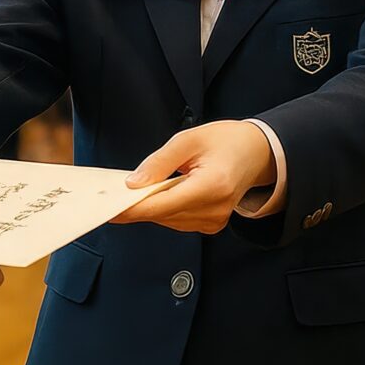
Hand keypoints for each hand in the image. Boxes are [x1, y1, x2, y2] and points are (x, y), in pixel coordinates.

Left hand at [112, 121, 277, 233]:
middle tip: (107, 196)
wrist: (257, 152)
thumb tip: (133, 183)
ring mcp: (214, 221)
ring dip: (148, 207)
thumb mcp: (189, 139)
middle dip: (134, 205)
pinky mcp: (211, 225)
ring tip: (131, 192)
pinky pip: (176, 220)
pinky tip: (154, 195)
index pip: (163, 204)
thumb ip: (160, 162)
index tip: (107, 210)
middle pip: (162, 214)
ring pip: (167, 219)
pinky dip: (161, 209)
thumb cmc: (225, 141)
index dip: (132, 209)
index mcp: (213, 186)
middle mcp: (215, 210)